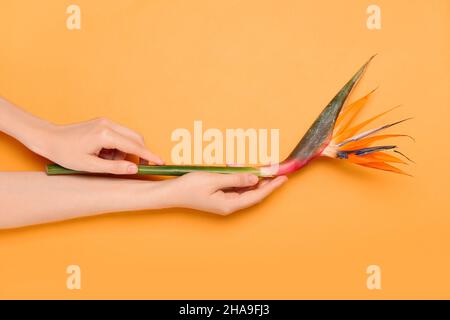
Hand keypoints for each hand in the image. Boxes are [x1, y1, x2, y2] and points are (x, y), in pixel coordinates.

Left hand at [34, 118, 163, 173]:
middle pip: (136, 138)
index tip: (161, 162)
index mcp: (105, 135)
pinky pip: (119, 135)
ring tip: (107, 162)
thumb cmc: (65, 153)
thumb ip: (115, 167)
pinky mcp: (102, 123)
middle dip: (140, 153)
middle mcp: (108, 124)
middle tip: (138, 167)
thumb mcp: (90, 166)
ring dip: (125, 151)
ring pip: (128, 137)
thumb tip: (135, 168)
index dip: (149, 155)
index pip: (135, 146)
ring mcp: (105, 122)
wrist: (48, 138)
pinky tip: (104, 154)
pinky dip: (117, 147)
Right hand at [163, 172, 286, 214]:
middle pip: (253, 193)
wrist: (171, 193)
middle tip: (274, 168)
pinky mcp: (219, 196)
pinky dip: (240, 178)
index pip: (256, 195)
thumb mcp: (214, 179)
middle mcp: (229, 205)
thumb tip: (255, 179)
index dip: (271, 186)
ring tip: (258, 166)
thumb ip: (236, 179)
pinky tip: (239, 169)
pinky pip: (235, 187)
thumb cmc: (190, 187)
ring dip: (251, 177)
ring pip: (245, 189)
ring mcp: (224, 201)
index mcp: (229, 204)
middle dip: (264, 181)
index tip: (283, 178)